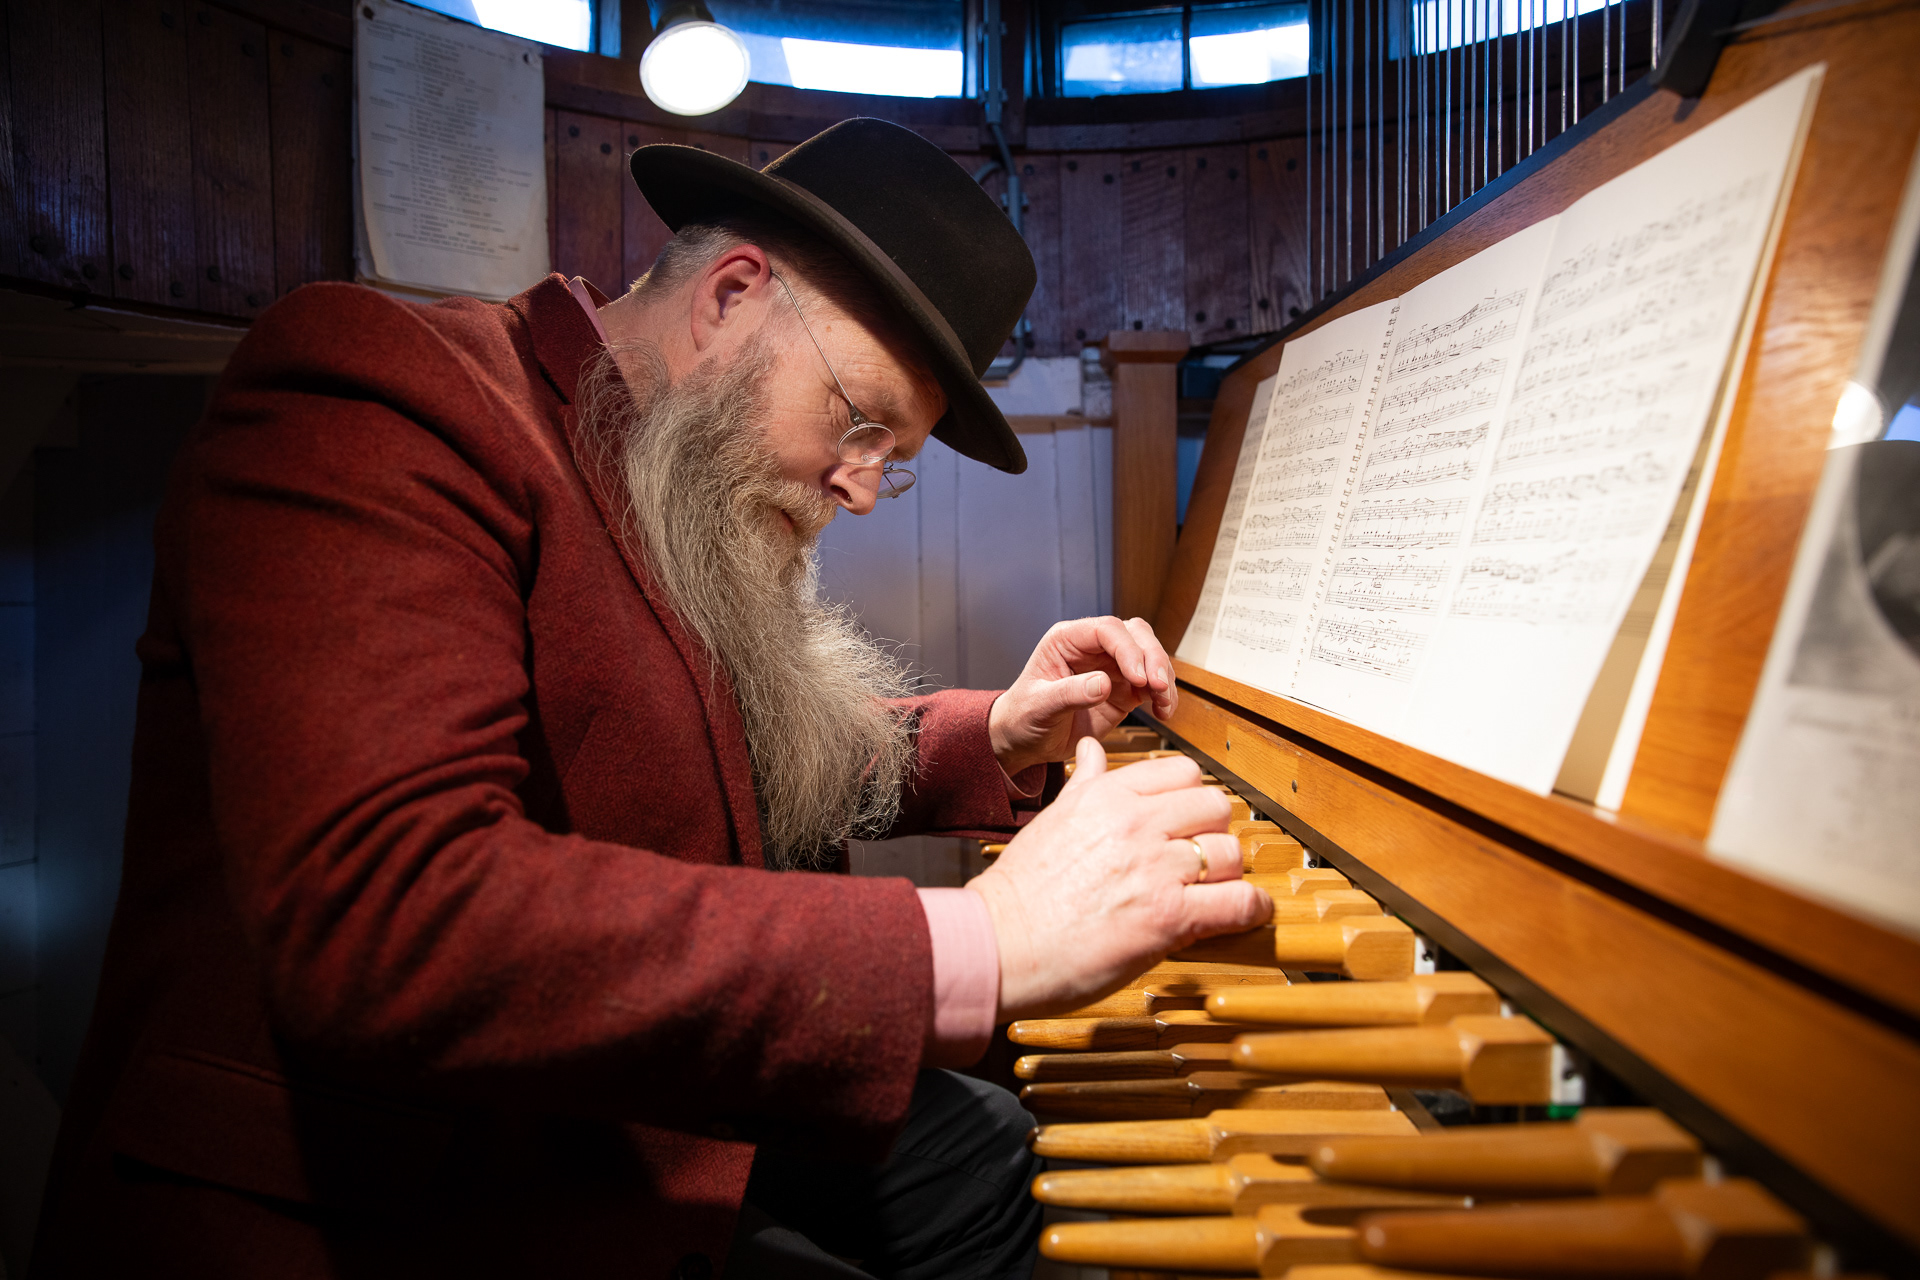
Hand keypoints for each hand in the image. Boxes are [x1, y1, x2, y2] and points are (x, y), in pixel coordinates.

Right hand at [965, 738, 1272, 1019]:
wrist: (1000, 942)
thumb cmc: (1020, 889)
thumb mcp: (1052, 818)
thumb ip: (1084, 781)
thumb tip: (1090, 748)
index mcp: (1108, 794)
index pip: (1183, 772)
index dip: (1190, 798)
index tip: (1187, 820)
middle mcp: (1137, 823)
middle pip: (1216, 806)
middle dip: (1214, 831)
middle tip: (1202, 855)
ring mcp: (1156, 868)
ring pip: (1231, 852)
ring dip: (1228, 873)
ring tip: (1215, 889)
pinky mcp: (1169, 916)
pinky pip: (1238, 902)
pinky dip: (1249, 909)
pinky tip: (1244, 913)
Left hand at [988, 616, 1176, 776]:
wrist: (1025, 740)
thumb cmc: (1023, 716)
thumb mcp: (1038, 707)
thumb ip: (1068, 694)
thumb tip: (1103, 684)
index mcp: (1066, 641)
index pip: (1106, 630)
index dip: (1127, 648)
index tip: (1138, 677)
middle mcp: (1092, 649)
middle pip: (1135, 635)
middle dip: (1153, 657)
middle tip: (1157, 686)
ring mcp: (1111, 668)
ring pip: (1149, 656)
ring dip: (1163, 677)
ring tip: (1164, 703)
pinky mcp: (1124, 690)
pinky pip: (1152, 685)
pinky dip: (1164, 695)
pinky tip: (1163, 711)